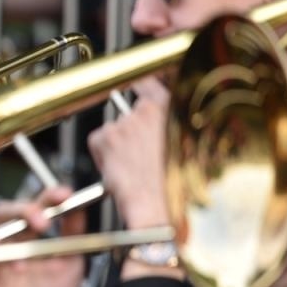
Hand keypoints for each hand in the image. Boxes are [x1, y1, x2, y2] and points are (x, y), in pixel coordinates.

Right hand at [0, 185, 86, 286]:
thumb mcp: (72, 262)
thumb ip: (74, 232)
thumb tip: (81, 202)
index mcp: (31, 237)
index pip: (34, 205)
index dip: (47, 195)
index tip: (64, 195)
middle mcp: (9, 246)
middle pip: (2, 212)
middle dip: (21, 211)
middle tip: (42, 222)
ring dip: (1, 235)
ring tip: (22, 251)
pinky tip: (10, 266)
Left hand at [88, 79, 170, 230]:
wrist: (160, 204)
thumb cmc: (176, 183)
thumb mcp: (188, 146)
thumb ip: (176, 127)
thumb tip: (168, 122)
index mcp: (175, 106)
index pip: (151, 82)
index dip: (142, 89)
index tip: (137, 91)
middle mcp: (150, 108)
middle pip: (131, 111)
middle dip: (131, 130)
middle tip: (137, 154)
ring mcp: (127, 121)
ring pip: (114, 128)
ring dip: (118, 145)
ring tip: (132, 167)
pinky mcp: (108, 136)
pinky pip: (97, 140)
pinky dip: (102, 154)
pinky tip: (117, 170)